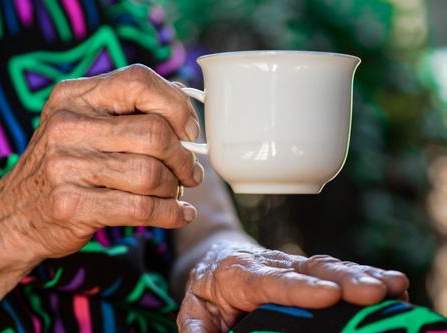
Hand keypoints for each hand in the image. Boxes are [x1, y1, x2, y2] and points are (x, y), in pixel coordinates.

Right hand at [0, 64, 202, 262]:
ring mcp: (66, 166)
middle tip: (190, 172)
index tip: (190, 131)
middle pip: (154, 133)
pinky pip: (141, 208)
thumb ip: (126, 111)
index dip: (176, 105)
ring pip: (151, 173)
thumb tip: (185, 104)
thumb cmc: (64, 166)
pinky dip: (171, 214)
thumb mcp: (82, 125)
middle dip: (183, 157)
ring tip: (177, 192)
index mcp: (73, 96)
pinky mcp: (72, 205)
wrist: (13, 215)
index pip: (138, 80)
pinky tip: (180, 214)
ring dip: (175, 187)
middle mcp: (67, 125)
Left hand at [177, 242, 408, 332]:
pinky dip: (365, 275)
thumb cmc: (207, 288)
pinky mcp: (309, 271)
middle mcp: (271, 265)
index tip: (328, 295)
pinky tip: (393, 285)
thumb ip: (197, 331)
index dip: (299, 288)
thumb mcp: (193, 311)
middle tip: (375, 292)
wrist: (216, 255)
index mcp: (240, 275)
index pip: (270, 281)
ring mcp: (293, 266)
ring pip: (328, 266)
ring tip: (394, 286)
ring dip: (361, 276)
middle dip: (343, 280)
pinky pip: (337, 271)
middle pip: (309, 269)